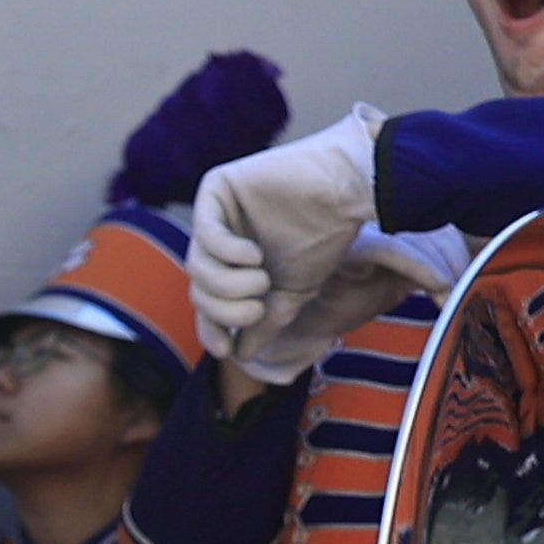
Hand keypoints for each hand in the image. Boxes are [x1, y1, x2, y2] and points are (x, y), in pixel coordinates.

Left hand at [185, 106, 387, 384]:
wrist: (347, 192)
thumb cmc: (325, 239)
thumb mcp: (292, 292)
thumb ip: (265, 323)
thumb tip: (239, 355)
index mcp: (233, 263)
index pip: (207, 303)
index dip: (211, 330)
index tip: (226, 349)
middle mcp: (220, 239)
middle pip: (198, 288)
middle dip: (224, 309)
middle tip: (256, 308)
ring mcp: (216, 213)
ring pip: (196, 266)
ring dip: (227, 285)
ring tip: (261, 281)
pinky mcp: (216, 188)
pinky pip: (204, 232)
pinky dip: (227, 253)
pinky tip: (253, 255)